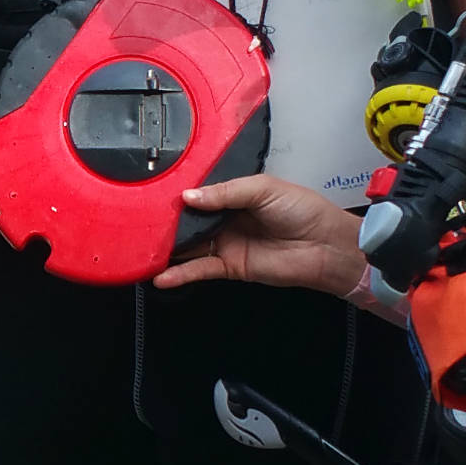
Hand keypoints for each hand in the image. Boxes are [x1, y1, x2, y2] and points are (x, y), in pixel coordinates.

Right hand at [156, 176, 369, 298]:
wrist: (326, 246)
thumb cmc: (302, 210)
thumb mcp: (263, 189)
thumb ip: (225, 192)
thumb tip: (188, 197)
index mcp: (235, 194)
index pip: (200, 193)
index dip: (180, 193)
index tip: (154, 193)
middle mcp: (226, 218)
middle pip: (190, 221)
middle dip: (167, 222)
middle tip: (139, 222)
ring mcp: (227, 243)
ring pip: (190, 246)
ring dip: (168, 249)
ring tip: (140, 250)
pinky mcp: (231, 267)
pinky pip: (201, 269)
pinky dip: (181, 274)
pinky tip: (162, 275)